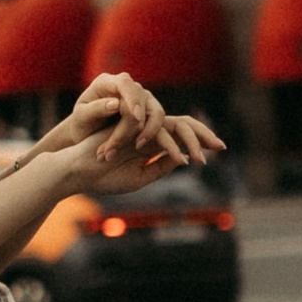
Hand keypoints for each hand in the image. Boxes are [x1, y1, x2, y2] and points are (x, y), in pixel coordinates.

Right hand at [63, 82, 224, 198]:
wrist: (80, 172)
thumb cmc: (105, 177)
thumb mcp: (140, 177)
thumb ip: (160, 167)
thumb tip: (184, 160)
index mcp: (152, 143)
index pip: (181, 134)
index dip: (201, 140)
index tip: (220, 150)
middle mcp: (149, 131)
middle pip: (182, 124)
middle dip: (204, 134)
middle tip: (221, 147)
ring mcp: (139, 127)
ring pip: (172, 126)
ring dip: (190, 143)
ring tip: (201, 161)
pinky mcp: (130, 125)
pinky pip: (155, 132)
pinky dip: (170, 146)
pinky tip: (180, 160)